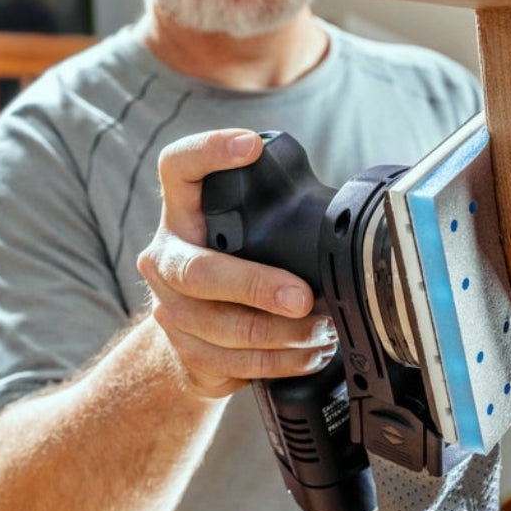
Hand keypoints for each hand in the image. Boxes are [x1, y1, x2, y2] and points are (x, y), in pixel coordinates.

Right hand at [137, 129, 338, 398]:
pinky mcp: (187, 353)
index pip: (177, 167)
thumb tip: (345, 206)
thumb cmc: (230, 270)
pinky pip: (238, 363)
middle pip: (199, 271)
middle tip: (302, 297)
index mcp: (182, 215)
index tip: (250, 146)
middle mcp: (166, 259)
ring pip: (224, 328)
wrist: (190, 338)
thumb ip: (272, 213)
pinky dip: (283, 362)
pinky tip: (311, 353)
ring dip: (283, 334)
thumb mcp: (241, 232)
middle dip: (255, 285)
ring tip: (323, 330)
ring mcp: (171, 311)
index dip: (208, 152)